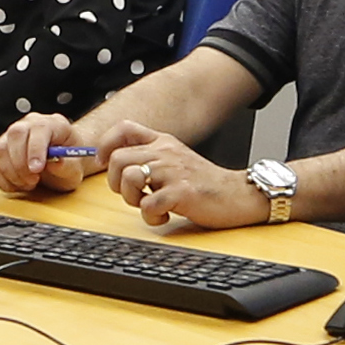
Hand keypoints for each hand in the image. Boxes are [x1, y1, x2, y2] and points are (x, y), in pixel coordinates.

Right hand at [0, 112, 111, 193]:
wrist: (64, 164)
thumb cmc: (70, 163)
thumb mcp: (76, 169)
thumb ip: (68, 166)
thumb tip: (56, 161)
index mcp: (53, 123)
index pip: (39, 129)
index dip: (35, 149)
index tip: (36, 170)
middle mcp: (30, 125)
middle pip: (15, 135)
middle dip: (21, 163)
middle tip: (32, 181)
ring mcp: (12, 136)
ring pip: (0, 149)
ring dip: (11, 173)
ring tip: (29, 184)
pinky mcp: (1, 151)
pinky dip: (2, 179)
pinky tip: (18, 185)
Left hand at [107, 127, 270, 231]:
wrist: (239, 195)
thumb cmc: (204, 183)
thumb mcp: (176, 159)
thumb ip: (150, 157)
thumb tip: (114, 162)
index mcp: (163, 142)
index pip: (124, 128)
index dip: (106, 145)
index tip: (104, 163)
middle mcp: (166, 153)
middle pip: (117, 158)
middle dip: (116, 183)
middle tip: (133, 194)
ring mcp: (174, 172)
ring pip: (128, 178)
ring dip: (131, 199)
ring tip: (149, 205)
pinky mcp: (182, 192)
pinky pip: (148, 204)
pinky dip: (151, 216)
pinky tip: (164, 216)